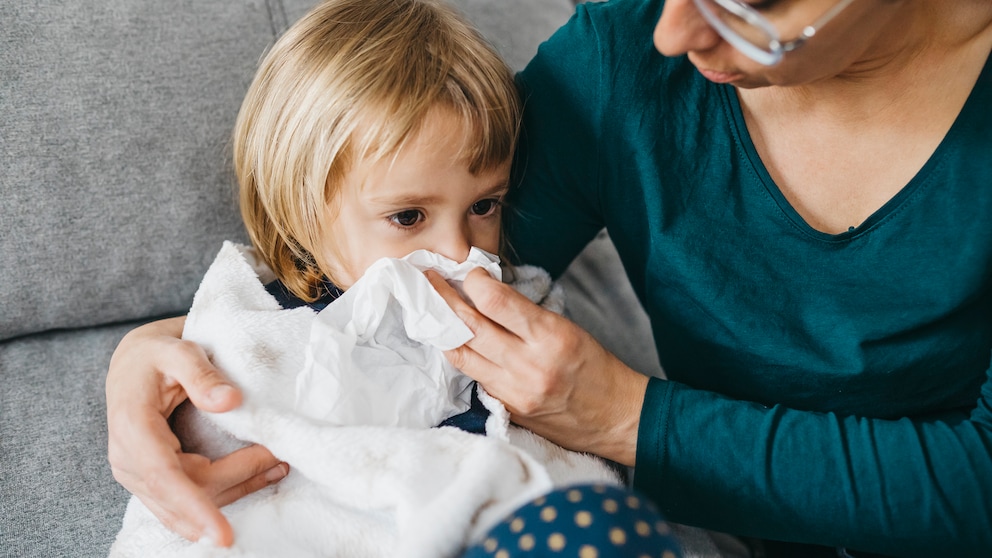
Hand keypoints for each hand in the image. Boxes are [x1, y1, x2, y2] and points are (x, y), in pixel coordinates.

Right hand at [106, 316, 287, 545]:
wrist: (132, 363)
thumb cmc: (154, 354)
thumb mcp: (176, 349)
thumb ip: (201, 374)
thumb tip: (230, 401)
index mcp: (132, 428)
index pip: (165, 478)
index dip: (196, 508)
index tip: (224, 534)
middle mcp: (129, 459)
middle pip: (189, 490)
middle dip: (238, 480)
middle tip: (281, 459)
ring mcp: (138, 474)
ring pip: (191, 501)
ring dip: (238, 489)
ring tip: (278, 468)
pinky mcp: (151, 481)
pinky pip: (188, 499)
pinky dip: (225, 493)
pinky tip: (259, 478)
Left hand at [427, 269, 649, 465]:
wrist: (616, 418)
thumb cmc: (596, 368)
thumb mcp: (568, 329)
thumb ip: (526, 316)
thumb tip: (487, 296)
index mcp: (550, 336)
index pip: (496, 301)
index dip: (475, 282)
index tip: (470, 273)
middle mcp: (528, 364)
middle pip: (470, 326)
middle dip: (444, 299)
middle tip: (429, 281)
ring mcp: (514, 391)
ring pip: (462, 354)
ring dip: (443, 329)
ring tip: (432, 309)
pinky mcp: (507, 408)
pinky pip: (474, 376)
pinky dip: (461, 356)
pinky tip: (453, 341)